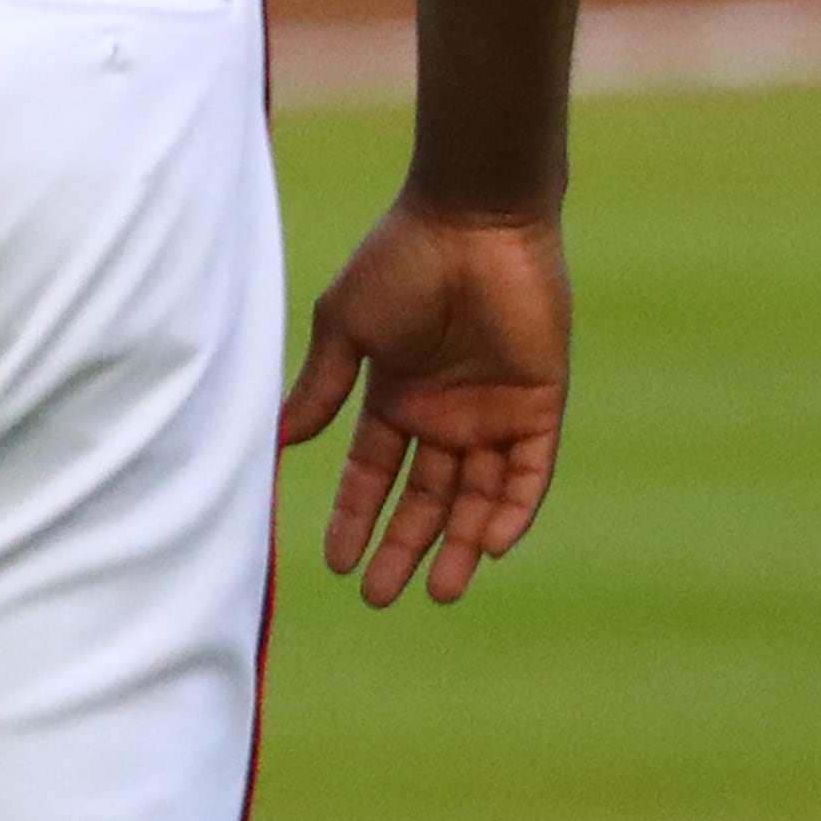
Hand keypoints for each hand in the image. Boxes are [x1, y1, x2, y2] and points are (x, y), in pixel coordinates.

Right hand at [281, 196, 570, 606]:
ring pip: (477, 497)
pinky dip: (513, 509)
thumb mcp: (347, 327)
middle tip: (382, 598)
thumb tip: (281, 442)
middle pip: (424, 499)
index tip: (334, 563)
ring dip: (460, 545)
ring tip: (440, 592)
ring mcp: (493, 413)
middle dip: (401, 547)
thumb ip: (323, 388)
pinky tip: (493, 546)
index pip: (372, 471)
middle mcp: (444, 414)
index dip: (354, 515)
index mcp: (395, 395)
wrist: (472, 222)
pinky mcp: (540, 405)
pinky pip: (529, 473)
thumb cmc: (398, 261)